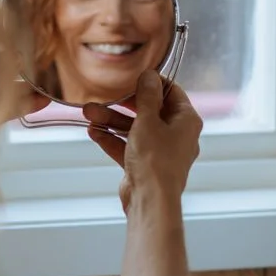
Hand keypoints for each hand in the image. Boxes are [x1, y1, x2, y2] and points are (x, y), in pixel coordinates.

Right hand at [84, 71, 201, 216]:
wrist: (150, 200)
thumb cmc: (155, 159)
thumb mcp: (147, 120)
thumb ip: (147, 96)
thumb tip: (150, 75)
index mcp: (186, 120)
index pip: (172, 92)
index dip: (152, 83)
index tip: (133, 78)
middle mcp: (177, 135)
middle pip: (149, 111)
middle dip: (122, 106)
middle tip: (104, 98)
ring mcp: (161, 151)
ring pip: (135, 129)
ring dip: (112, 122)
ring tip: (89, 114)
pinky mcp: (146, 165)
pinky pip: (128, 146)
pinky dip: (113, 139)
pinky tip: (94, 132)